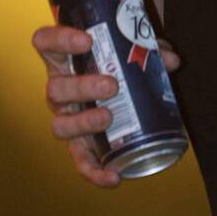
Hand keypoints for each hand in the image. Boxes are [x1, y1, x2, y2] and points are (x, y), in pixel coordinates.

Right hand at [33, 23, 181, 187]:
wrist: (116, 87)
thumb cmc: (117, 60)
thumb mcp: (131, 49)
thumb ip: (149, 50)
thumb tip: (171, 61)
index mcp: (64, 59)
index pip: (45, 42)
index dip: (60, 40)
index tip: (87, 40)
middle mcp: (59, 89)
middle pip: (55, 89)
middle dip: (81, 87)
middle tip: (111, 85)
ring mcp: (66, 119)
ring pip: (60, 125)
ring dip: (84, 123)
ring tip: (108, 117)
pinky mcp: (79, 146)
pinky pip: (81, 162)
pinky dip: (94, 172)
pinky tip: (114, 176)